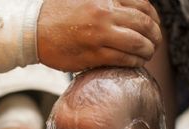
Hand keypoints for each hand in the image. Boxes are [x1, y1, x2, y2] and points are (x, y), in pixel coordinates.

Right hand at [38, 0, 161, 70]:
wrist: (33, 30)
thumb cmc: (56, 12)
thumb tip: (128, 5)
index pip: (142, 6)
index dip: (154, 17)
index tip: (154, 25)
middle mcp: (105, 14)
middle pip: (144, 25)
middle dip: (155, 35)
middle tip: (155, 42)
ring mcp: (100, 35)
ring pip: (137, 44)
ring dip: (147, 50)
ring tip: (147, 53)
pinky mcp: (94, 54)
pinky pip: (124, 59)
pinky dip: (134, 61)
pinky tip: (135, 62)